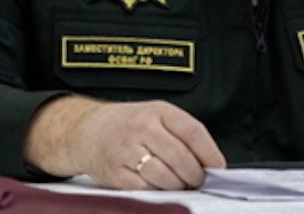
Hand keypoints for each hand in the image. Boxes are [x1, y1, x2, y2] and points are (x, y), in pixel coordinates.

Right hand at [24, 96, 225, 189]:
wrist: (85, 130)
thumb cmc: (128, 124)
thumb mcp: (156, 116)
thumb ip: (181, 133)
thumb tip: (209, 162)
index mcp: (157, 111)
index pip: (193, 131)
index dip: (210, 152)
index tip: (218, 166)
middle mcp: (141, 127)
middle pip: (180, 157)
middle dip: (195, 174)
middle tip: (199, 180)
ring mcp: (125, 150)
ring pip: (165, 176)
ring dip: (178, 186)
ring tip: (180, 184)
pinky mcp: (114, 172)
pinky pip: (145, 188)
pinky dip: (157, 191)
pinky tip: (160, 187)